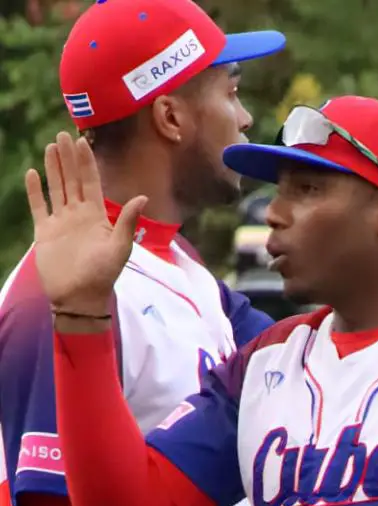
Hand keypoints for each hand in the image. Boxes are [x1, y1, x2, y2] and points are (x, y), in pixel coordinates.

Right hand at [25, 132, 145, 314]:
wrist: (79, 297)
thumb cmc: (103, 274)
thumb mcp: (120, 247)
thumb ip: (128, 221)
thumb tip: (142, 196)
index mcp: (97, 215)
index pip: (91, 182)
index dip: (87, 163)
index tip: (83, 142)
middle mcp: (79, 214)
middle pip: (72, 179)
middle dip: (68, 158)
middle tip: (63, 135)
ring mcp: (60, 221)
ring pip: (56, 188)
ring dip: (53, 168)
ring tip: (50, 147)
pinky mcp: (44, 232)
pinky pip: (38, 206)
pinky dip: (35, 191)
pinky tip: (32, 173)